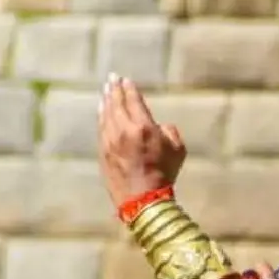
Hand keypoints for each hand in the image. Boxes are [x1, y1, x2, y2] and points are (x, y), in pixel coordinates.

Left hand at [97, 74, 186, 208]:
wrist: (143, 200)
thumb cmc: (164, 174)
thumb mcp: (178, 150)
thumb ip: (169, 131)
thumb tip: (159, 126)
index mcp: (143, 127)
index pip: (133, 100)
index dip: (129, 89)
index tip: (126, 80)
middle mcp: (123, 130)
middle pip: (116, 103)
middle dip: (114, 89)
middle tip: (112, 78)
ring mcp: (110, 140)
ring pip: (106, 114)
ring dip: (106, 100)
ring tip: (106, 90)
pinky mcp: (103, 151)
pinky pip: (101, 127)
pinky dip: (101, 115)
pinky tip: (101, 109)